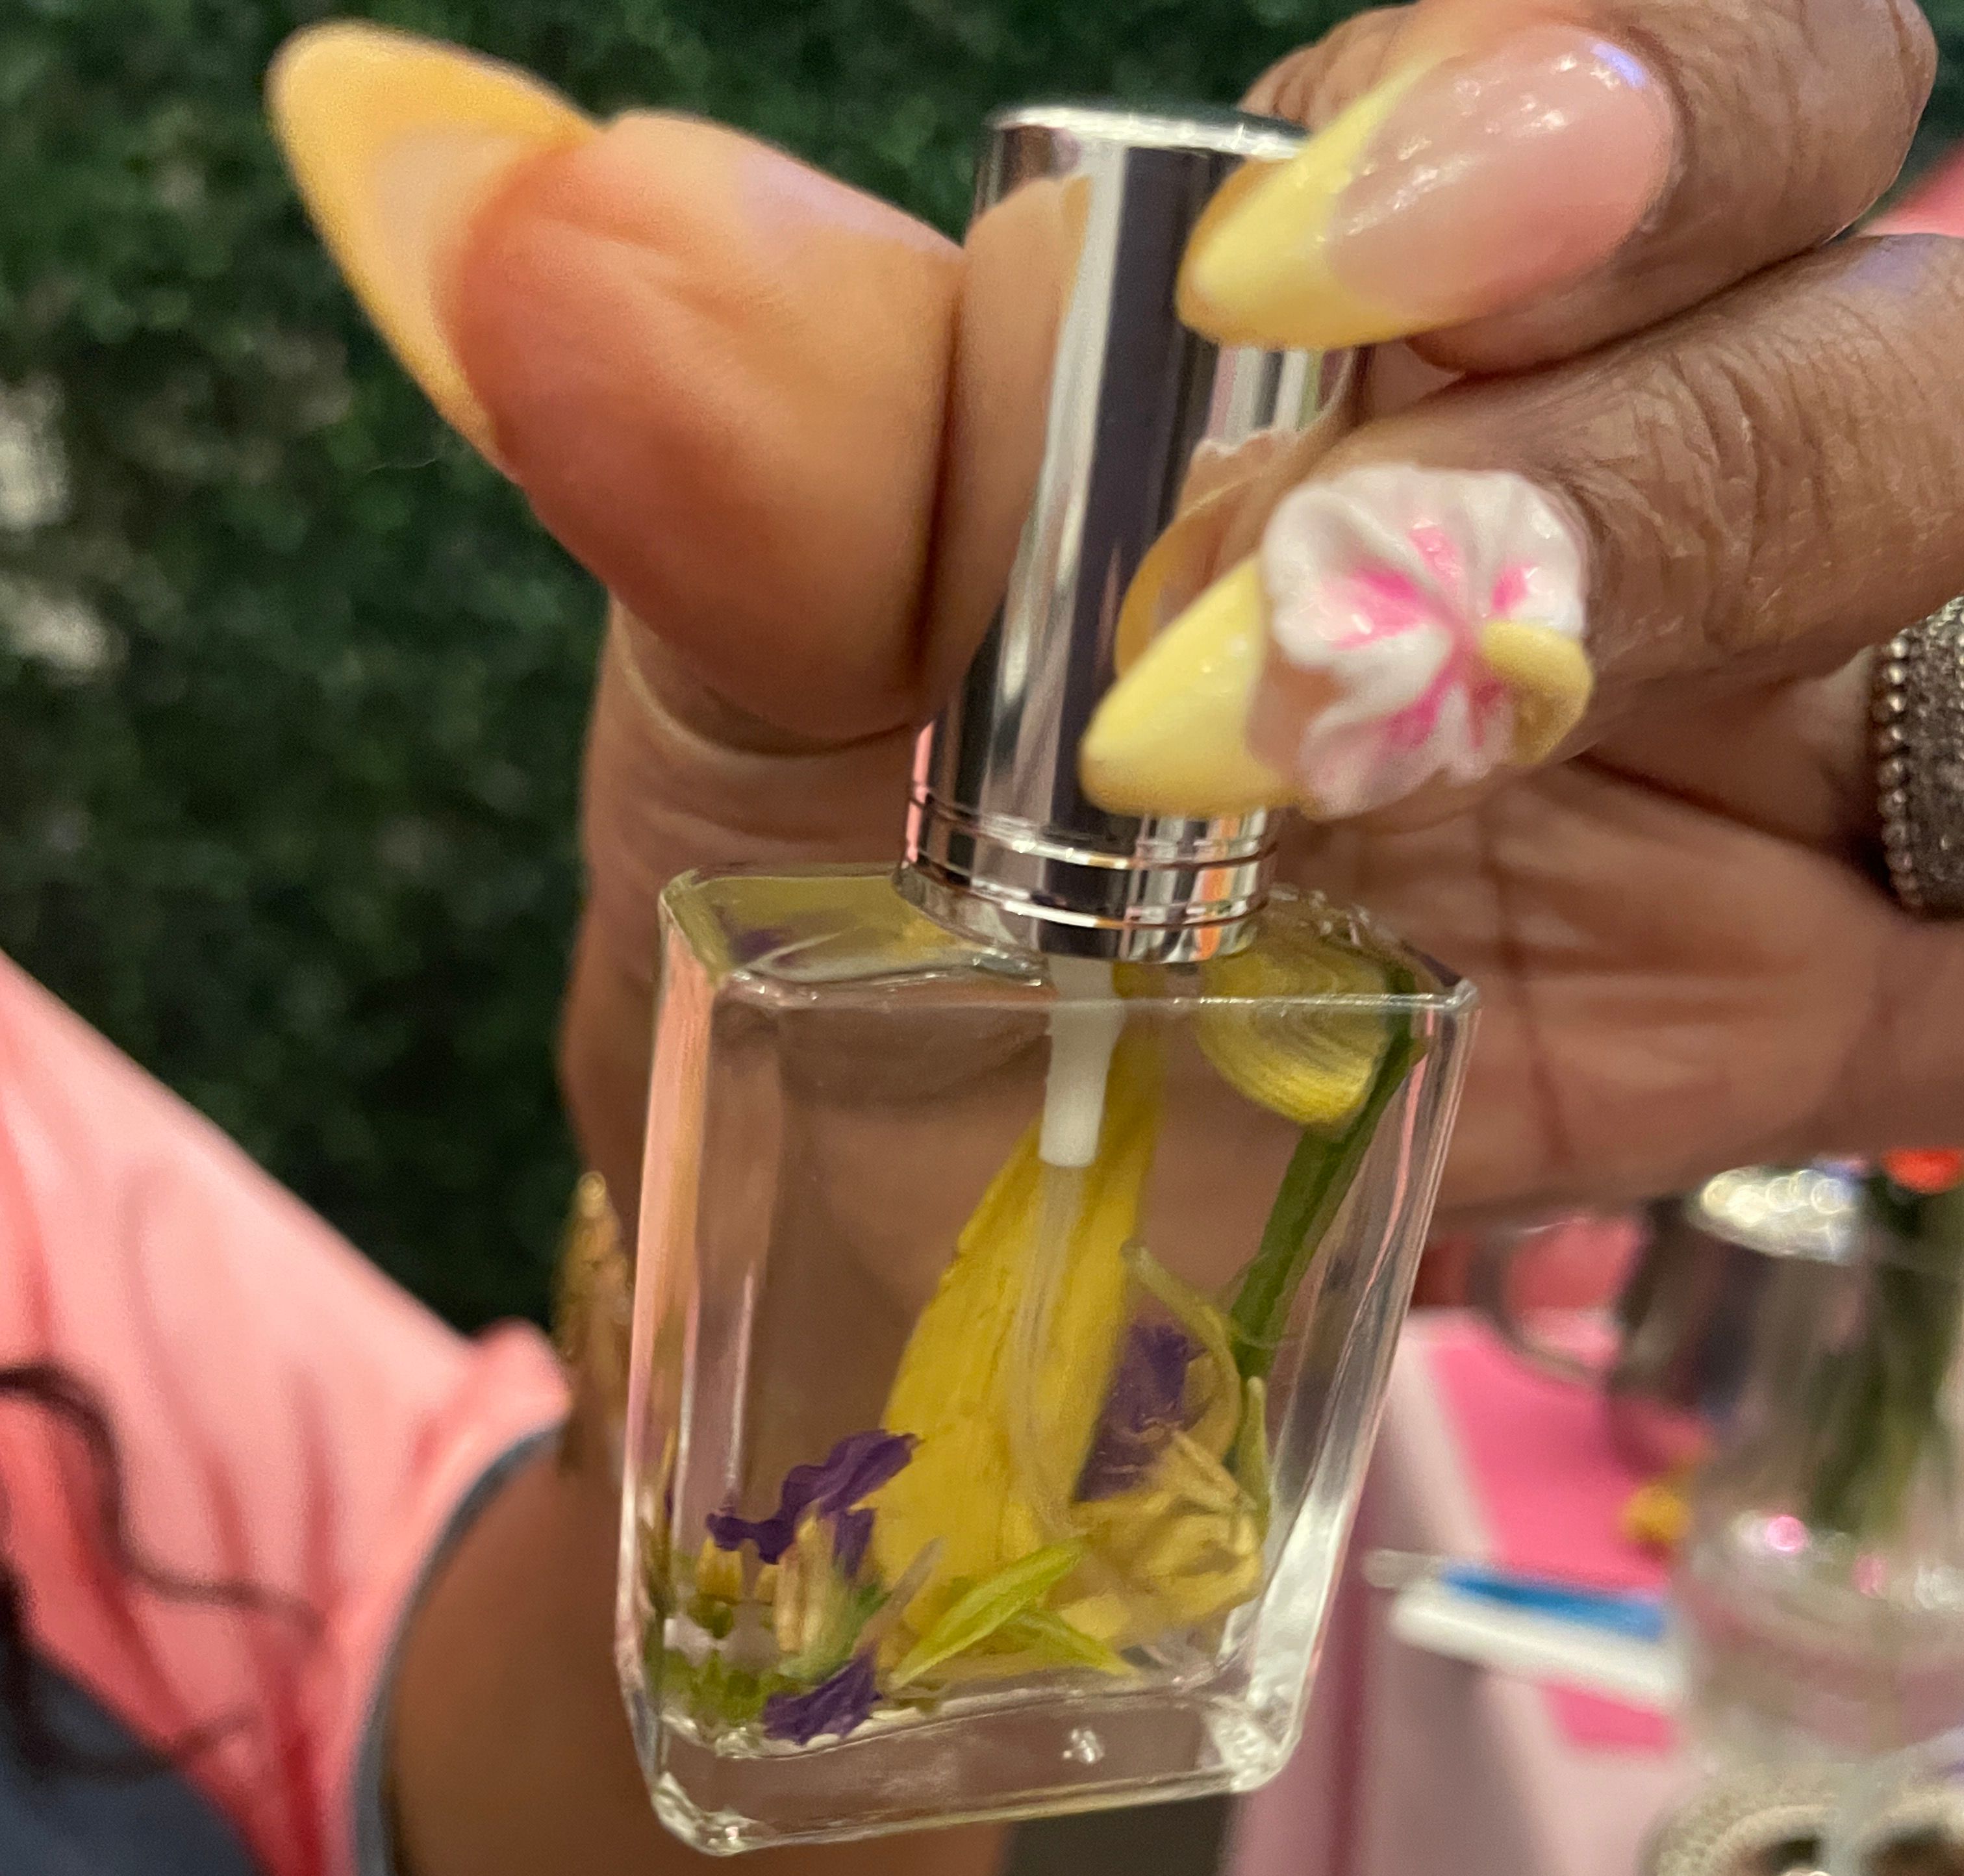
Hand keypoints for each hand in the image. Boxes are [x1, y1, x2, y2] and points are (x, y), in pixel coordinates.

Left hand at [273, 0, 1958, 1231]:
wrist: (933, 1222)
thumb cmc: (857, 892)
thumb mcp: (778, 701)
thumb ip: (730, 461)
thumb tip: (468, 191)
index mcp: (1387, 313)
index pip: (1616, 67)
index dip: (1537, 102)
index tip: (1267, 290)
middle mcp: (1633, 452)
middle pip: (1866, 282)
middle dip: (1657, 441)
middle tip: (1332, 659)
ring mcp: (1779, 715)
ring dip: (1835, 652)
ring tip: (1503, 784)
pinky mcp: (1861, 965)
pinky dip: (1963, 931)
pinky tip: (1863, 961)